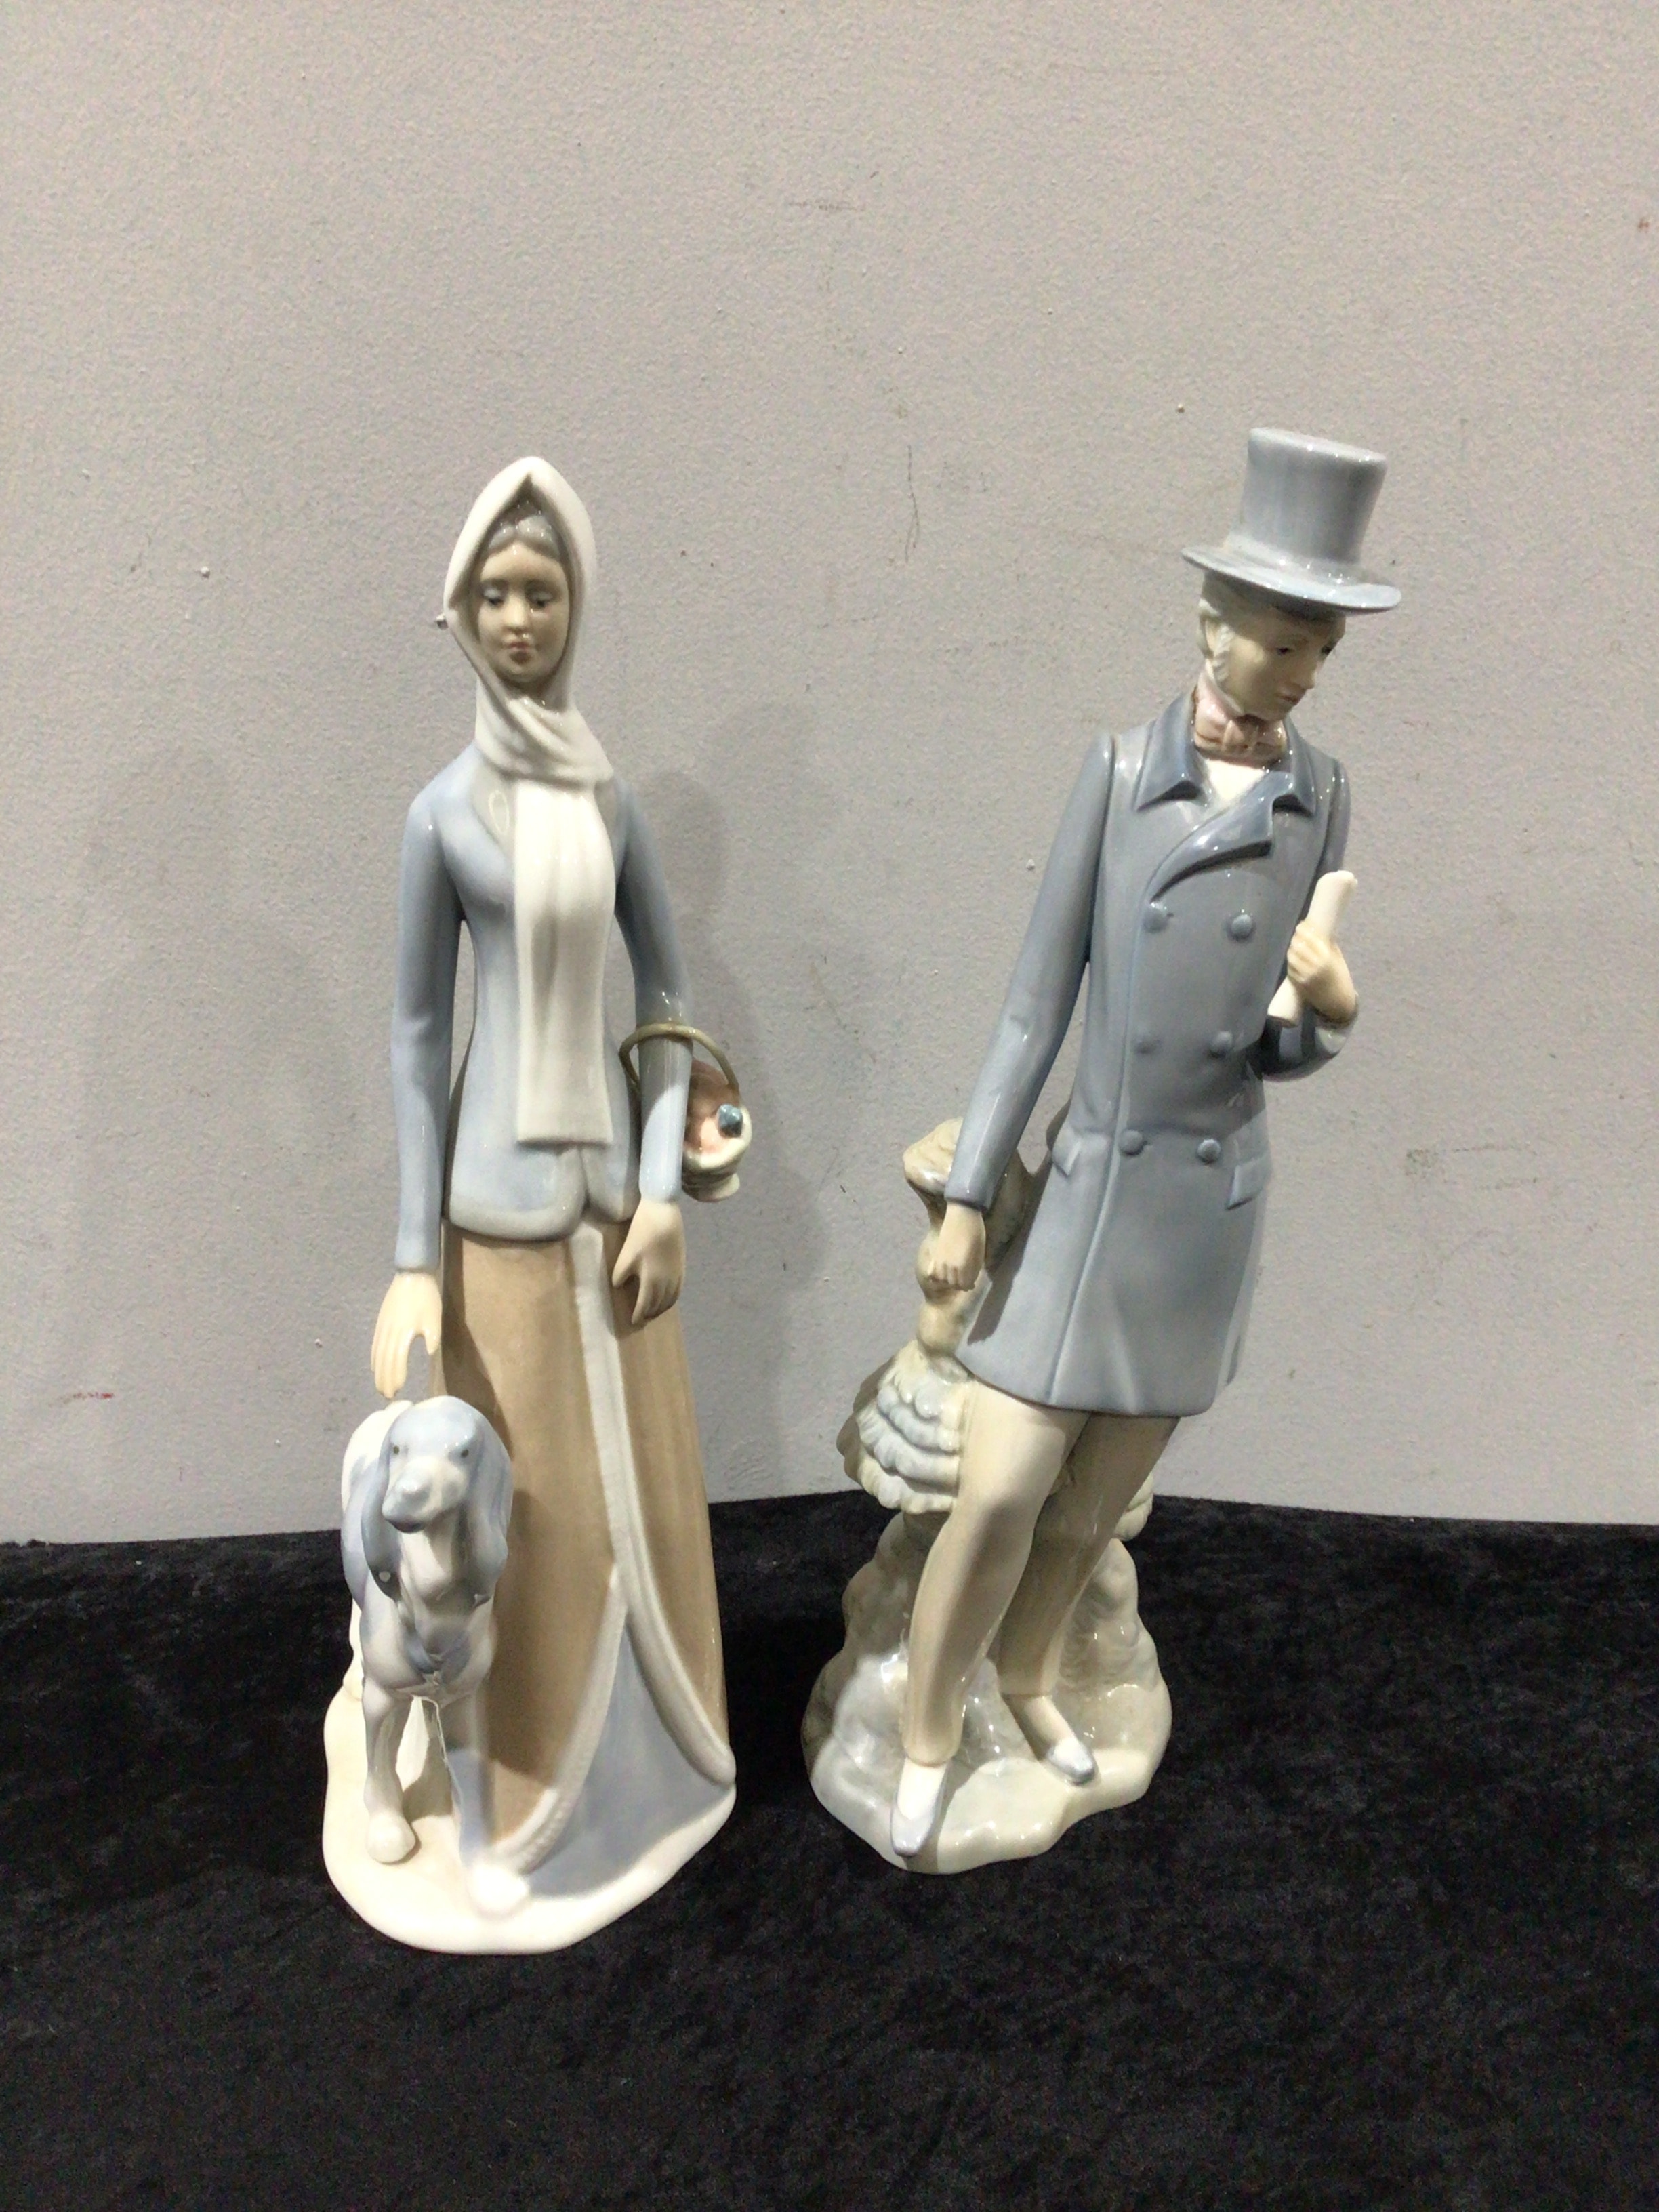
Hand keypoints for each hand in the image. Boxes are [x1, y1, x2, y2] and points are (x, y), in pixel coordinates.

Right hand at [371, 1271, 441, 1397]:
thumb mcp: (434, 1318)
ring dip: (378, 1373)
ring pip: (378, 1355)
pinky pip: (374, 1345)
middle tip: (387, 1396)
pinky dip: (374, 1359)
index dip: (396, 1376)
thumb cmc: (426, 1298)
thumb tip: (429, 1353)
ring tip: (380, 1387)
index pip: (397, 1360)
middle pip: (384, 1361)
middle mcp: (389, 1333)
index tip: (397, 1390)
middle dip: (385, 1380)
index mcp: (403, 1333)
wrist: (412, 1276)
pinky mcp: (380, 1323)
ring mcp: (382, 1328)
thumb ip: (431, 1337)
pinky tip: (374, 1368)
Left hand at [612, 1199, 685, 1324]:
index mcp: (651, 1280)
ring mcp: (676, 1274)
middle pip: (659, 1304)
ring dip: (662, 1308)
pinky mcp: (682, 1266)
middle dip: (650, 1313)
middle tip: (643, 1319)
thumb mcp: (626, 1254)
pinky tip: (668, 1298)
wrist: (663, 1215)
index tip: (633, 1322)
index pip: (645, 1304)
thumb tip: (619, 1286)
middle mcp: (666, 1282)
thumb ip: (621, 1273)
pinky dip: (673, 1298)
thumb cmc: (642, 1233)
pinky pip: (678, 1289)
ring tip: (655, 1312)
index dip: (639, 1314)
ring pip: (670, 1299)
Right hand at [926, 1202, 986, 1290]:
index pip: (964, 1286)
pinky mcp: (935, 1254)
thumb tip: (970, 1281)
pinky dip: (937, 1275)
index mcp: (963, 1267)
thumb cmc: (976, 1233)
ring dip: (948, 1279)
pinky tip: (943, 1271)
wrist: (962, 1215)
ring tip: (953, 1274)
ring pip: (942, 1280)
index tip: (971, 1281)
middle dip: (959, 1283)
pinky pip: (932, 1272)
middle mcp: (950, 1267)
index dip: (968, 1285)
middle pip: (953, 1284)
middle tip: (963, 1277)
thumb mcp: (980, 1254)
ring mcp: (940, 1261)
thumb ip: (974, 1269)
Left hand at [1286, 924, 1356, 1024]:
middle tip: (1298, 933)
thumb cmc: (1340, 978)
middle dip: (1297, 937)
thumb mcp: (1338, 959)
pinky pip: (1290, 967)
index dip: (1304, 929)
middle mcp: (1313, 966)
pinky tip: (1294, 956)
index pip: (1310, 938)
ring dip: (1292, 947)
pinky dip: (1291, 960)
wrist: (1338, 1002)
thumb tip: (1318, 931)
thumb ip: (1328, 946)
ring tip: (1296, 944)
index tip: (1302, 924)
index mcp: (1326, 958)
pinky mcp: (1298, 983)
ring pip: (1291, 956)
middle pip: (1298, 945)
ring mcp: (1304, 975)